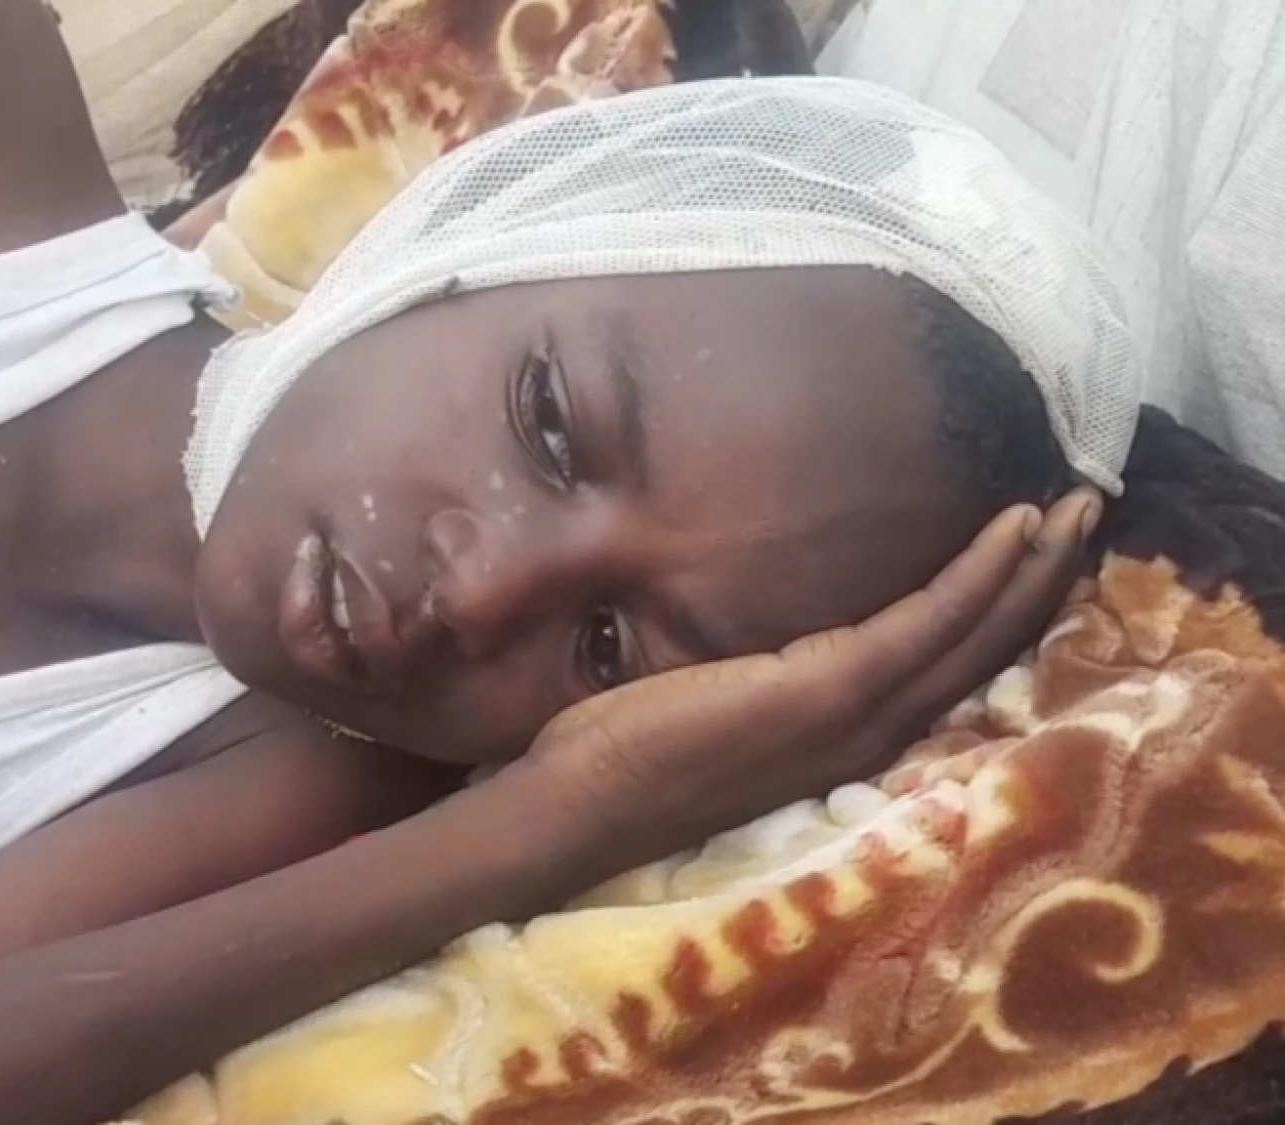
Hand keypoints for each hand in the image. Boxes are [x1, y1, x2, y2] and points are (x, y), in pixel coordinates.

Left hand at [521, 489, 1103, 846]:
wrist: (576, 805)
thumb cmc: (624, 757)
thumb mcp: (714, 706)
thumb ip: (760, 675)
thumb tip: (761, 631)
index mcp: (843, 738)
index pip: (944, 670)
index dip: (1000, 611)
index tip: (1038, 550)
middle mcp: (867, 735)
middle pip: (980, 652)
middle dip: (1040, 581)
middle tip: (1089, 511)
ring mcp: (852, 716)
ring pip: (971, 635)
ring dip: (1029, 567)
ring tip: (1076, 507)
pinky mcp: (825, 690)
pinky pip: (922, 624)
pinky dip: (973, 575)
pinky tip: (1009, 530)